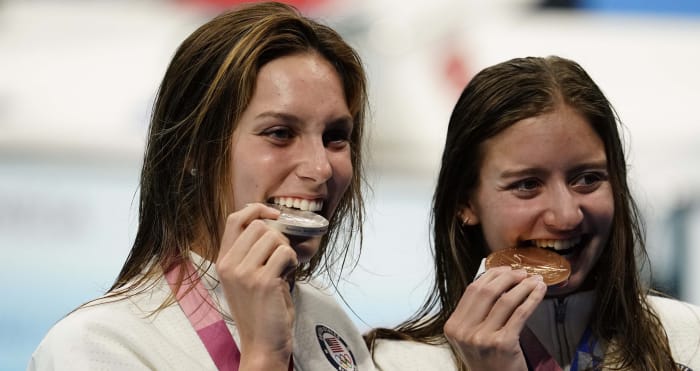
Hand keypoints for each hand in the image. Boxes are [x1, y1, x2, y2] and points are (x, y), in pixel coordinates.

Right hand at [216, 203, 296, 369]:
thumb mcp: (246, 278)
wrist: (262, 343)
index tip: (273, 213)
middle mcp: (229, 265)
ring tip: (284, 268)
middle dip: (278, 235)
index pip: (234, 219)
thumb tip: (272, 223)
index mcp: (223, 261)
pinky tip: (289, 275)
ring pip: (274, 237)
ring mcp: (245, 273)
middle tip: (282, 255)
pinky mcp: (263, 281)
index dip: (256, 209)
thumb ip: (251, 252)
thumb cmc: (260, 310)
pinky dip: (293, 261)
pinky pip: (285, 253)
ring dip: (287, 249)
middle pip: (259, 225)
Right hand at [443, 267, 546, 370]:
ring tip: (535, 280)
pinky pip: (520, 313)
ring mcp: (483, 338)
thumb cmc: (487, 360)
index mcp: (453, 325)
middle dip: (508, 277)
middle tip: (522, 273)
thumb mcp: (471, 336)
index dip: (491, 276)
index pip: (472, 290)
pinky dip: (532, 298)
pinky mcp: (503, 344)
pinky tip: (539, 291)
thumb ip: (476, 312)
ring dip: (523, 286)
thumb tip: (497, 281)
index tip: (505, 270)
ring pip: (505, 300)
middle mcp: (465, 331)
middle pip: (487, 292)